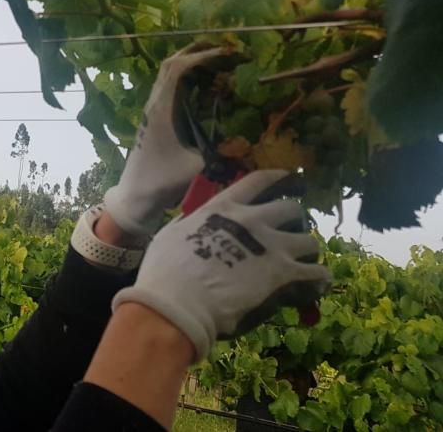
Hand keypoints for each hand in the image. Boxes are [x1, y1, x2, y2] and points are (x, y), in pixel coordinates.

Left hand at [103, 43, 231, 235]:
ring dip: (189, 63)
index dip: (201, 56)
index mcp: (160, 110)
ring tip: (218, 61)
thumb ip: (221, 148)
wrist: (135, 197)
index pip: (177, 69)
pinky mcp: (153, 119)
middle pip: (170, 64)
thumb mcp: (195, 165)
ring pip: (167, 75)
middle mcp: (154, 105)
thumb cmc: (161, 181)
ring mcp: (151, 110)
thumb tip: (251, 135)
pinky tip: (205, 85)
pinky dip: (186, 79)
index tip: (225, 54)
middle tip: (224, 49)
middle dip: (196, 52)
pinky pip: (168, 88)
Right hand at [111, 170, 331, 360]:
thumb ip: (187, 224)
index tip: (289, 180)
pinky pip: (317, 273)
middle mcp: (252, 220)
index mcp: (222, 208)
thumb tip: (189, 223)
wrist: (177, 304)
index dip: (278, 178)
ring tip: (303, 264)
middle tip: (289, 235)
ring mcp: (271, 246)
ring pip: (309, 241)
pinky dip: (318, 280)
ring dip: (307, 252)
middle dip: (294, 221)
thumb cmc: (164, 273)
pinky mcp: (284, 274)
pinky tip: (316, 286)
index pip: (258, 182)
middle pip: (291, 209)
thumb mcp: (169, 236)